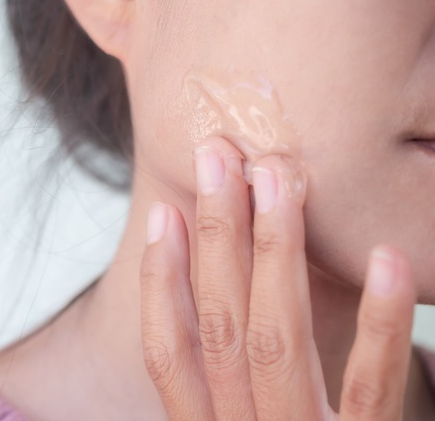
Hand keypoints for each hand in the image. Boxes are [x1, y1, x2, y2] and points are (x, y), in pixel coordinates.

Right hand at [139, 137, 416, 419]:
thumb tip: (221, 291)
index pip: (169, 353)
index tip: (163, 214)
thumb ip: (229, 386)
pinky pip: (372, 386)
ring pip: (275, 339)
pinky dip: (379, 322)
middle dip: (216, 234)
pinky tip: (385, 258)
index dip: (160, 281)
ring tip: (278, 176)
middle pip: (221, 326)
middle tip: (217, 159)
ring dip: (274, 249)